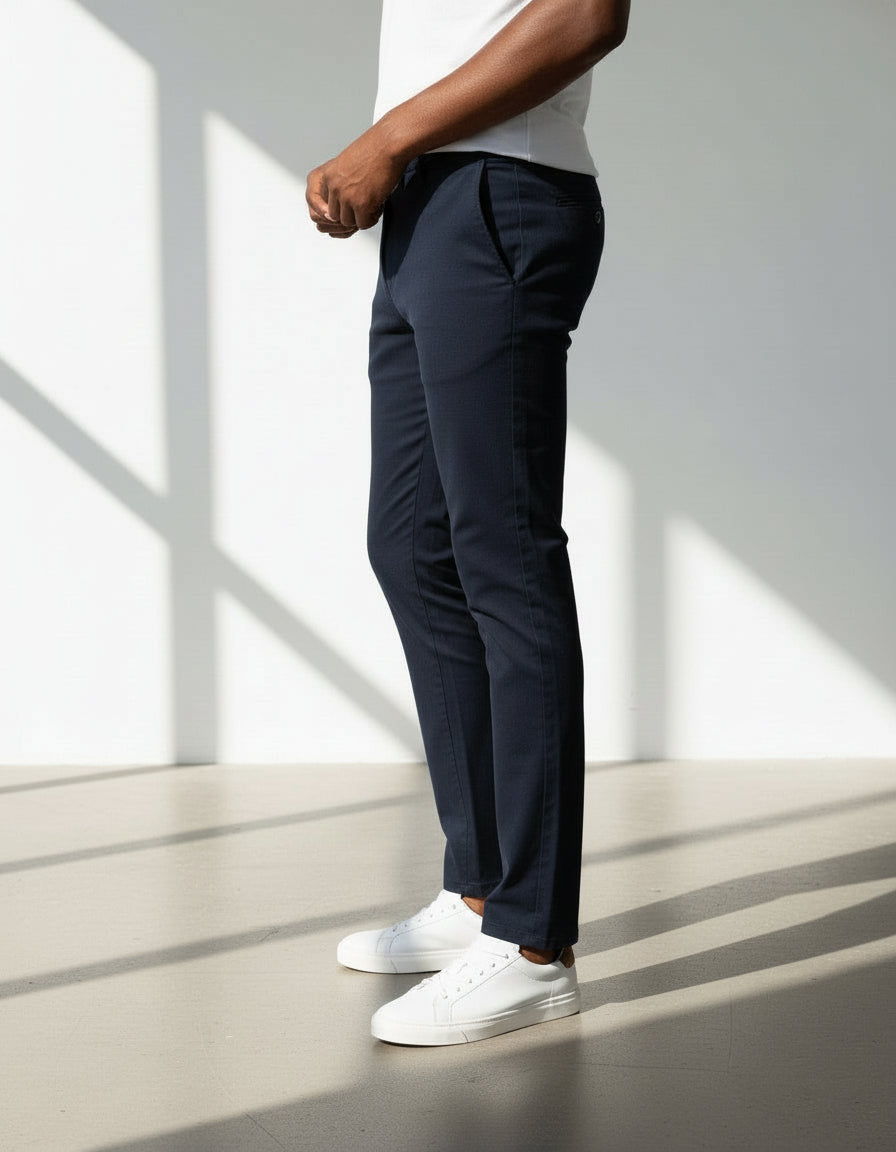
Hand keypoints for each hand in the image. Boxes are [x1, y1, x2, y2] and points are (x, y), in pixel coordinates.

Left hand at [306, 121, 406, 238]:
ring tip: (373, 203)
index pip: (325, 206)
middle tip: (365, 205)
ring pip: (350, 222)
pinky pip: (363, 223)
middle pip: (337, 217)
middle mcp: (334, 187)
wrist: (388, 144)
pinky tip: (379, 204)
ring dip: (362, 216)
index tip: (347, 210)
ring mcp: (346, 197)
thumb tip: (344, 200)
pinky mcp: (361, 204)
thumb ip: (342, 181)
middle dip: (352, 214)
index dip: (339, 210)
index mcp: (328, 176)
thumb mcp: (347, 164)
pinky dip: (372, 218)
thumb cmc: (374, 149)